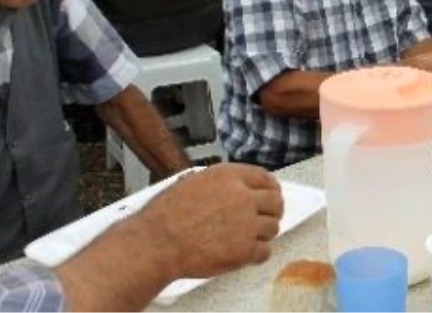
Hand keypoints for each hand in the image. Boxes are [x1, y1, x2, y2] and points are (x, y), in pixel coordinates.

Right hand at [137, 164, 282, 278]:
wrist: (155, 243)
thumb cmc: (164, 216)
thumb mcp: (192, 183)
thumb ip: (220, 185)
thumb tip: (236, 190)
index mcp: (228, 176)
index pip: (265, 178)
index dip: (271, 188)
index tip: (271, 194)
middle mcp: (242, 196)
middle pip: (275, 202)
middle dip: (272, 211)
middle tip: (265, 218)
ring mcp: (246, 223)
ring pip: (272, 227)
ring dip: (262, 234)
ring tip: (245, 239)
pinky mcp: (245, 249)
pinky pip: (265, 252)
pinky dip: (256, 255)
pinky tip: (244, 254)